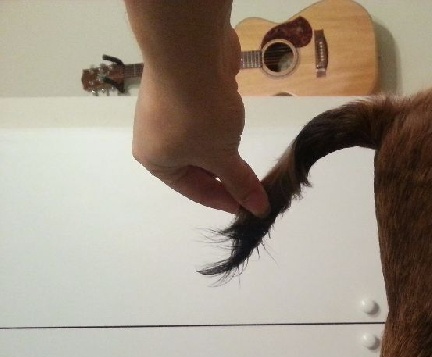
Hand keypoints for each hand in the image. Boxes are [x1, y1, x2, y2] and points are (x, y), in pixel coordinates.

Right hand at [131, 23, 268, 215]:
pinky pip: (204, 117)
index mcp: (155, 160)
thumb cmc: (200, 116)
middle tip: (255, 186)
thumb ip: (240, 183)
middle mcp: (155, 137)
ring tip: (249, 159)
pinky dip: (221, 126)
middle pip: (196, 167)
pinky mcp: (184, 89)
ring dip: (224, 151)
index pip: (194, 190)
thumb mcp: (223, 156)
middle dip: (226, 177)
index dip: (224, 200)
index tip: (250, 207)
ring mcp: (168, 110)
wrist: (191, 54)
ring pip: (201, 142)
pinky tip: (236, 126)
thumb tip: (258, 210)